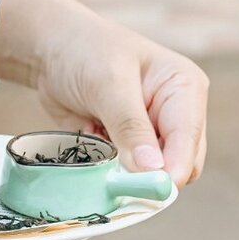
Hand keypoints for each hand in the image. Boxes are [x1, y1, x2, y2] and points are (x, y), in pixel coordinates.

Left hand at [0, 0, 208, 186]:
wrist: (50, 49)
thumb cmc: (84, 51)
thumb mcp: (108, 84)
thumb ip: (130, 126)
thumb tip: (152, 169)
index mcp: (183, 88)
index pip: (188, 138)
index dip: (173, 168)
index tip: (151, 190)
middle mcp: (174, 113)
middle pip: (180, 163)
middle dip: (152, 176)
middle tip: (118, 182)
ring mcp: (151, 131)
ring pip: (154, 172)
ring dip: (129, 176)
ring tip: (100, 158)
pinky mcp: (128, 145)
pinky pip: (128, 173)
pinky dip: (113, 173)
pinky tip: (93, 156)